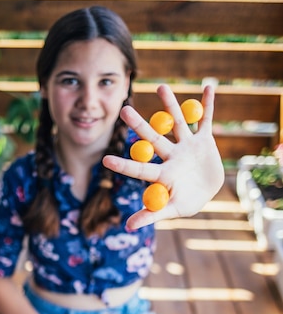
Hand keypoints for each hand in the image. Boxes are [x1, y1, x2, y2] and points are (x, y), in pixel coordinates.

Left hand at [102, 84, 223, 229]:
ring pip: (177, 122)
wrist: (209, 191)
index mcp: (162, 173)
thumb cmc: (188, 202)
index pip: (139, 168)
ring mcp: (186, 146)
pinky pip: (205, 120)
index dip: (123, 165)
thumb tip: (128, 227)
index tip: (104, 160)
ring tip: (161, 86)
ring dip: (170, 105)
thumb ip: (151, 215)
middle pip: (153, 138)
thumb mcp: (173, 211)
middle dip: (139, 125)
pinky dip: (207, 105)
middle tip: (123, 109)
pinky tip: (207, 87)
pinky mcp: (203, 140)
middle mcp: (170, 155)